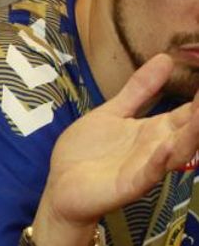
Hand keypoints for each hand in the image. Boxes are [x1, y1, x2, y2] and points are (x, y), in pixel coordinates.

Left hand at [40, 54, 198, 238]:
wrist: (60, 187)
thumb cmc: (86, 152)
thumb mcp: (112, 113)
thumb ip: (139, 90)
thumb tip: (165, 57)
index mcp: (156, 129)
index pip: (190, 111)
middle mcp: (159, 147)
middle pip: (192, 129)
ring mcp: (146, 166)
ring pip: (179, 150)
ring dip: (194, 134)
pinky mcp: (130, 185)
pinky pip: (150, 172)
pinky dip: (161, 159)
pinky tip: (169, 145)